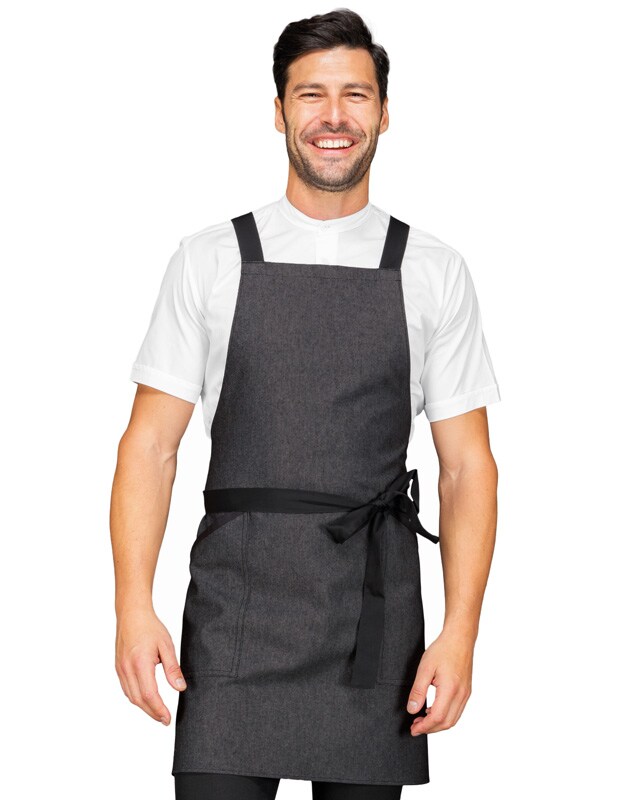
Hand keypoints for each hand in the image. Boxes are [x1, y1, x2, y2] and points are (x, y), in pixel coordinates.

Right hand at [115, 607, 186, 724]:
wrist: (131, 614)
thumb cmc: (150, 627)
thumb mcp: (166, 645)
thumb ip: (173, 668)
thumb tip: (180, 688)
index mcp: (140, 664)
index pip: (149, 695)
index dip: (159, 710)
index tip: (168, 718)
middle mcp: (127, 669)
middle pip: (139, 700)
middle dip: (152, 713)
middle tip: (164, 719)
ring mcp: (120, 669)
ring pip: (131, 696)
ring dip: (144, 707)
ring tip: (157, 712)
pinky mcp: (118, 667)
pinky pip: (126, 688)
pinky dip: (136, 698)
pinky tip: (145, 698)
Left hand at [406, 629, 473, 735]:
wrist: (460, 638)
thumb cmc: (443, 649)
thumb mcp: (425, 668)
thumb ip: (418, 691)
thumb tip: (412, 710)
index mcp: (451, 689)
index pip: (438, 718)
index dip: (424, 727)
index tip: (413, 729)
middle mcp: (461, 694)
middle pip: (447, 723)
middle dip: (430, 729)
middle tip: (415, 727)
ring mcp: (466, 694)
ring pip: (453, 719)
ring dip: (438, 724)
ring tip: (422, 720)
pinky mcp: (466, 691)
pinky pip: (457, 711)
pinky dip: (445, 716)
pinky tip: (433, 710)